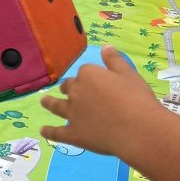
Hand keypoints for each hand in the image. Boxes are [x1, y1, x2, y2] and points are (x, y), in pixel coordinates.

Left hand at [40, 46, 164, 157]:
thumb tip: (105, 46)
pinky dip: (48, 131)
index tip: (100, 82)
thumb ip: (114, 60)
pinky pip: (55, 132)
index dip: (92, 77)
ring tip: (43, 101)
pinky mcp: (72, 134)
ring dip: (48, 102)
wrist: (137, 129)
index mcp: (88, 75)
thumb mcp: (129, 74)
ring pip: (55, 105)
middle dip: (70, 88)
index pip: (85, 71)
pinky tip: (42, 131)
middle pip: (68, 87)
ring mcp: (71, 113)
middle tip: (72, 92)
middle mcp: (75, 92)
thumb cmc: (137, 99)